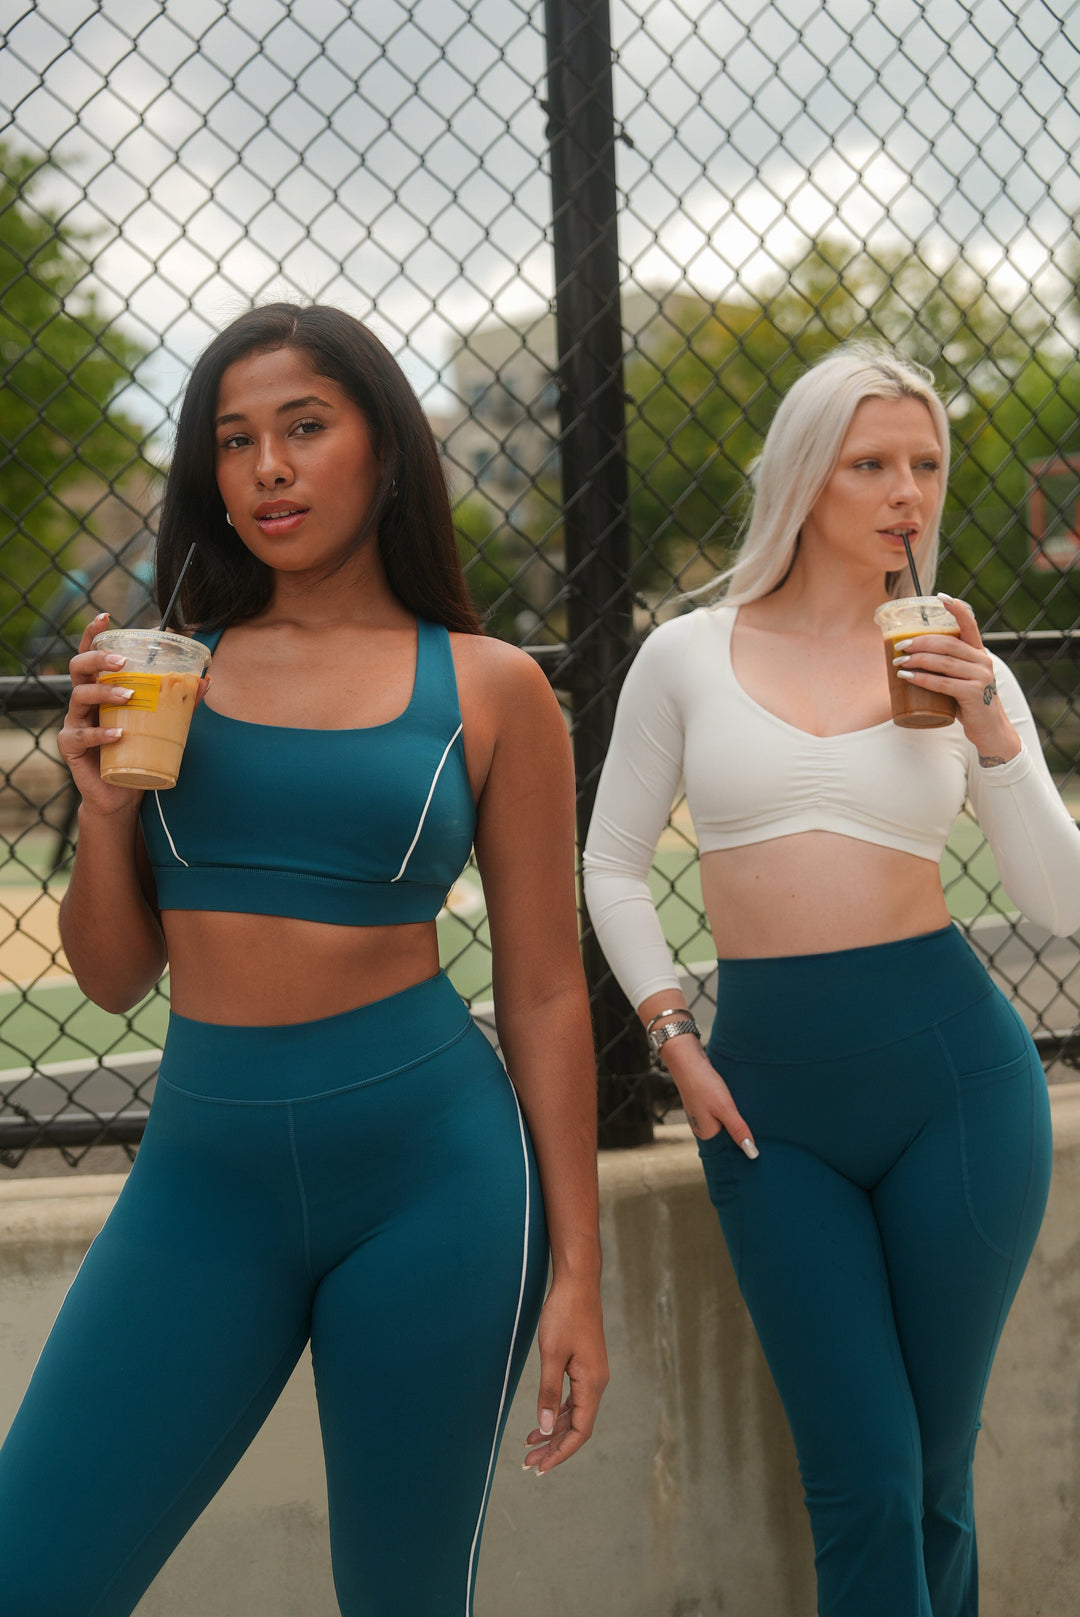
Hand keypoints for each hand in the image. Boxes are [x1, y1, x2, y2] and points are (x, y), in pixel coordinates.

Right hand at [58, 614, 209, 813]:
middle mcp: (83, 700)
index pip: (91, 654)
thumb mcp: (157, 724)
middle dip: (98, 658)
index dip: (93, 634)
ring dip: (105, 692)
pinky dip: (100, 734)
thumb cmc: (135, 752)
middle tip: (123, 662)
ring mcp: (74, 722)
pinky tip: (119, 735)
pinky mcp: (70, 746)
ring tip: (129, 696)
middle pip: (79, 667)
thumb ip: (177, 703)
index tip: (106, 617)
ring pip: (79, 696)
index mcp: (100, 688)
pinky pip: (81, 736)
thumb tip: (206, 681)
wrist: (119, 794)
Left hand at [521, 1275, 607, 1474]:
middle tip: (529, 1464)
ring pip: (574, 1413)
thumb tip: (544, 1426)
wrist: (577, 1284)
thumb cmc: (564, 1315)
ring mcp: (592, 1374)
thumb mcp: (551, 1355)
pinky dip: (557, 1411)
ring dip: (553, 1430)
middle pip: (577, 1426)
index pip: (580, 1431)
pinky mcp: (585, 1365)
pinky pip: (573, 1398)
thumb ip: (548, 1392)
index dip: (561, 1452)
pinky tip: (542, 1418)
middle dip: (554, 1446)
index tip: (541, 1467)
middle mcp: (597, 1382)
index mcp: (592, 1383)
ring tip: (529, 1445)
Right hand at [661, 1033, 758, 1158]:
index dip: (744, 1142)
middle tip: (759, 1123)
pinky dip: (729, 1106)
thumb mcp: (725, 1109)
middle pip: (727, 1133)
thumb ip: (738, 1130)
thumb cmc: (704, 1084)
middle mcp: (702, 1126)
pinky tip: (736, 1100)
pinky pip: (720, 1109)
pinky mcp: (703, 1101)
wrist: (687, 1059)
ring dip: (735, 1115)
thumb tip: (752, 1154)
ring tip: (749, 1111)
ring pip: (725, 1119)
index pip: (729, 1145)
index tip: (760, 1140)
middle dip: (740, 1127)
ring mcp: (701, 1114)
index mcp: (706, 1134)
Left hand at [892, 593, 1021, 762]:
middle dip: (920, 642)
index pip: (970, 625)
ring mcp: (980, 677)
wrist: (990, 730)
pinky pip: (943, 683)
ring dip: (917, 660)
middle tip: (899, 645)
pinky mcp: (973, 694)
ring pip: (943, 663)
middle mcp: (982, 661)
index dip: (957, 609)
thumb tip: (913, 655)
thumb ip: (949, 665)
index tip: (940, 597)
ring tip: (898, 661)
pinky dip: (922, 679)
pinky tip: (907, 676)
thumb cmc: (969, 702)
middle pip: (947, 644)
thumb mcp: (963, 678)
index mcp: (979, 653)